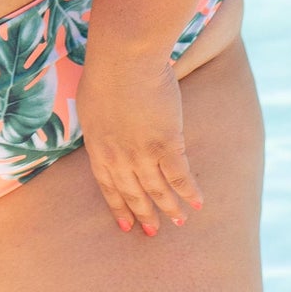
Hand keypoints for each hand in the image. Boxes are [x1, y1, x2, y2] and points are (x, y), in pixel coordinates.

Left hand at [76, 50, 202, 235]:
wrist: (124, 59)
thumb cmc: (106, 69)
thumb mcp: (92, 101)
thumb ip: (101, 121)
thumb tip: (106, 124)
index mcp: (97, 147)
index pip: (107, 185)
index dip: (118, 205)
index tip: (125, 224)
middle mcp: (118, 157)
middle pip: (132, 192)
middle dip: (143, 214)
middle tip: (152, 232)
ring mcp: (141, 154)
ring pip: (157, 190)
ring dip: (169, 208)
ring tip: (179, 222)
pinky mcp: (166, 144)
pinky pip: (180, 176)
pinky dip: (189, 192)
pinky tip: (198, 203)